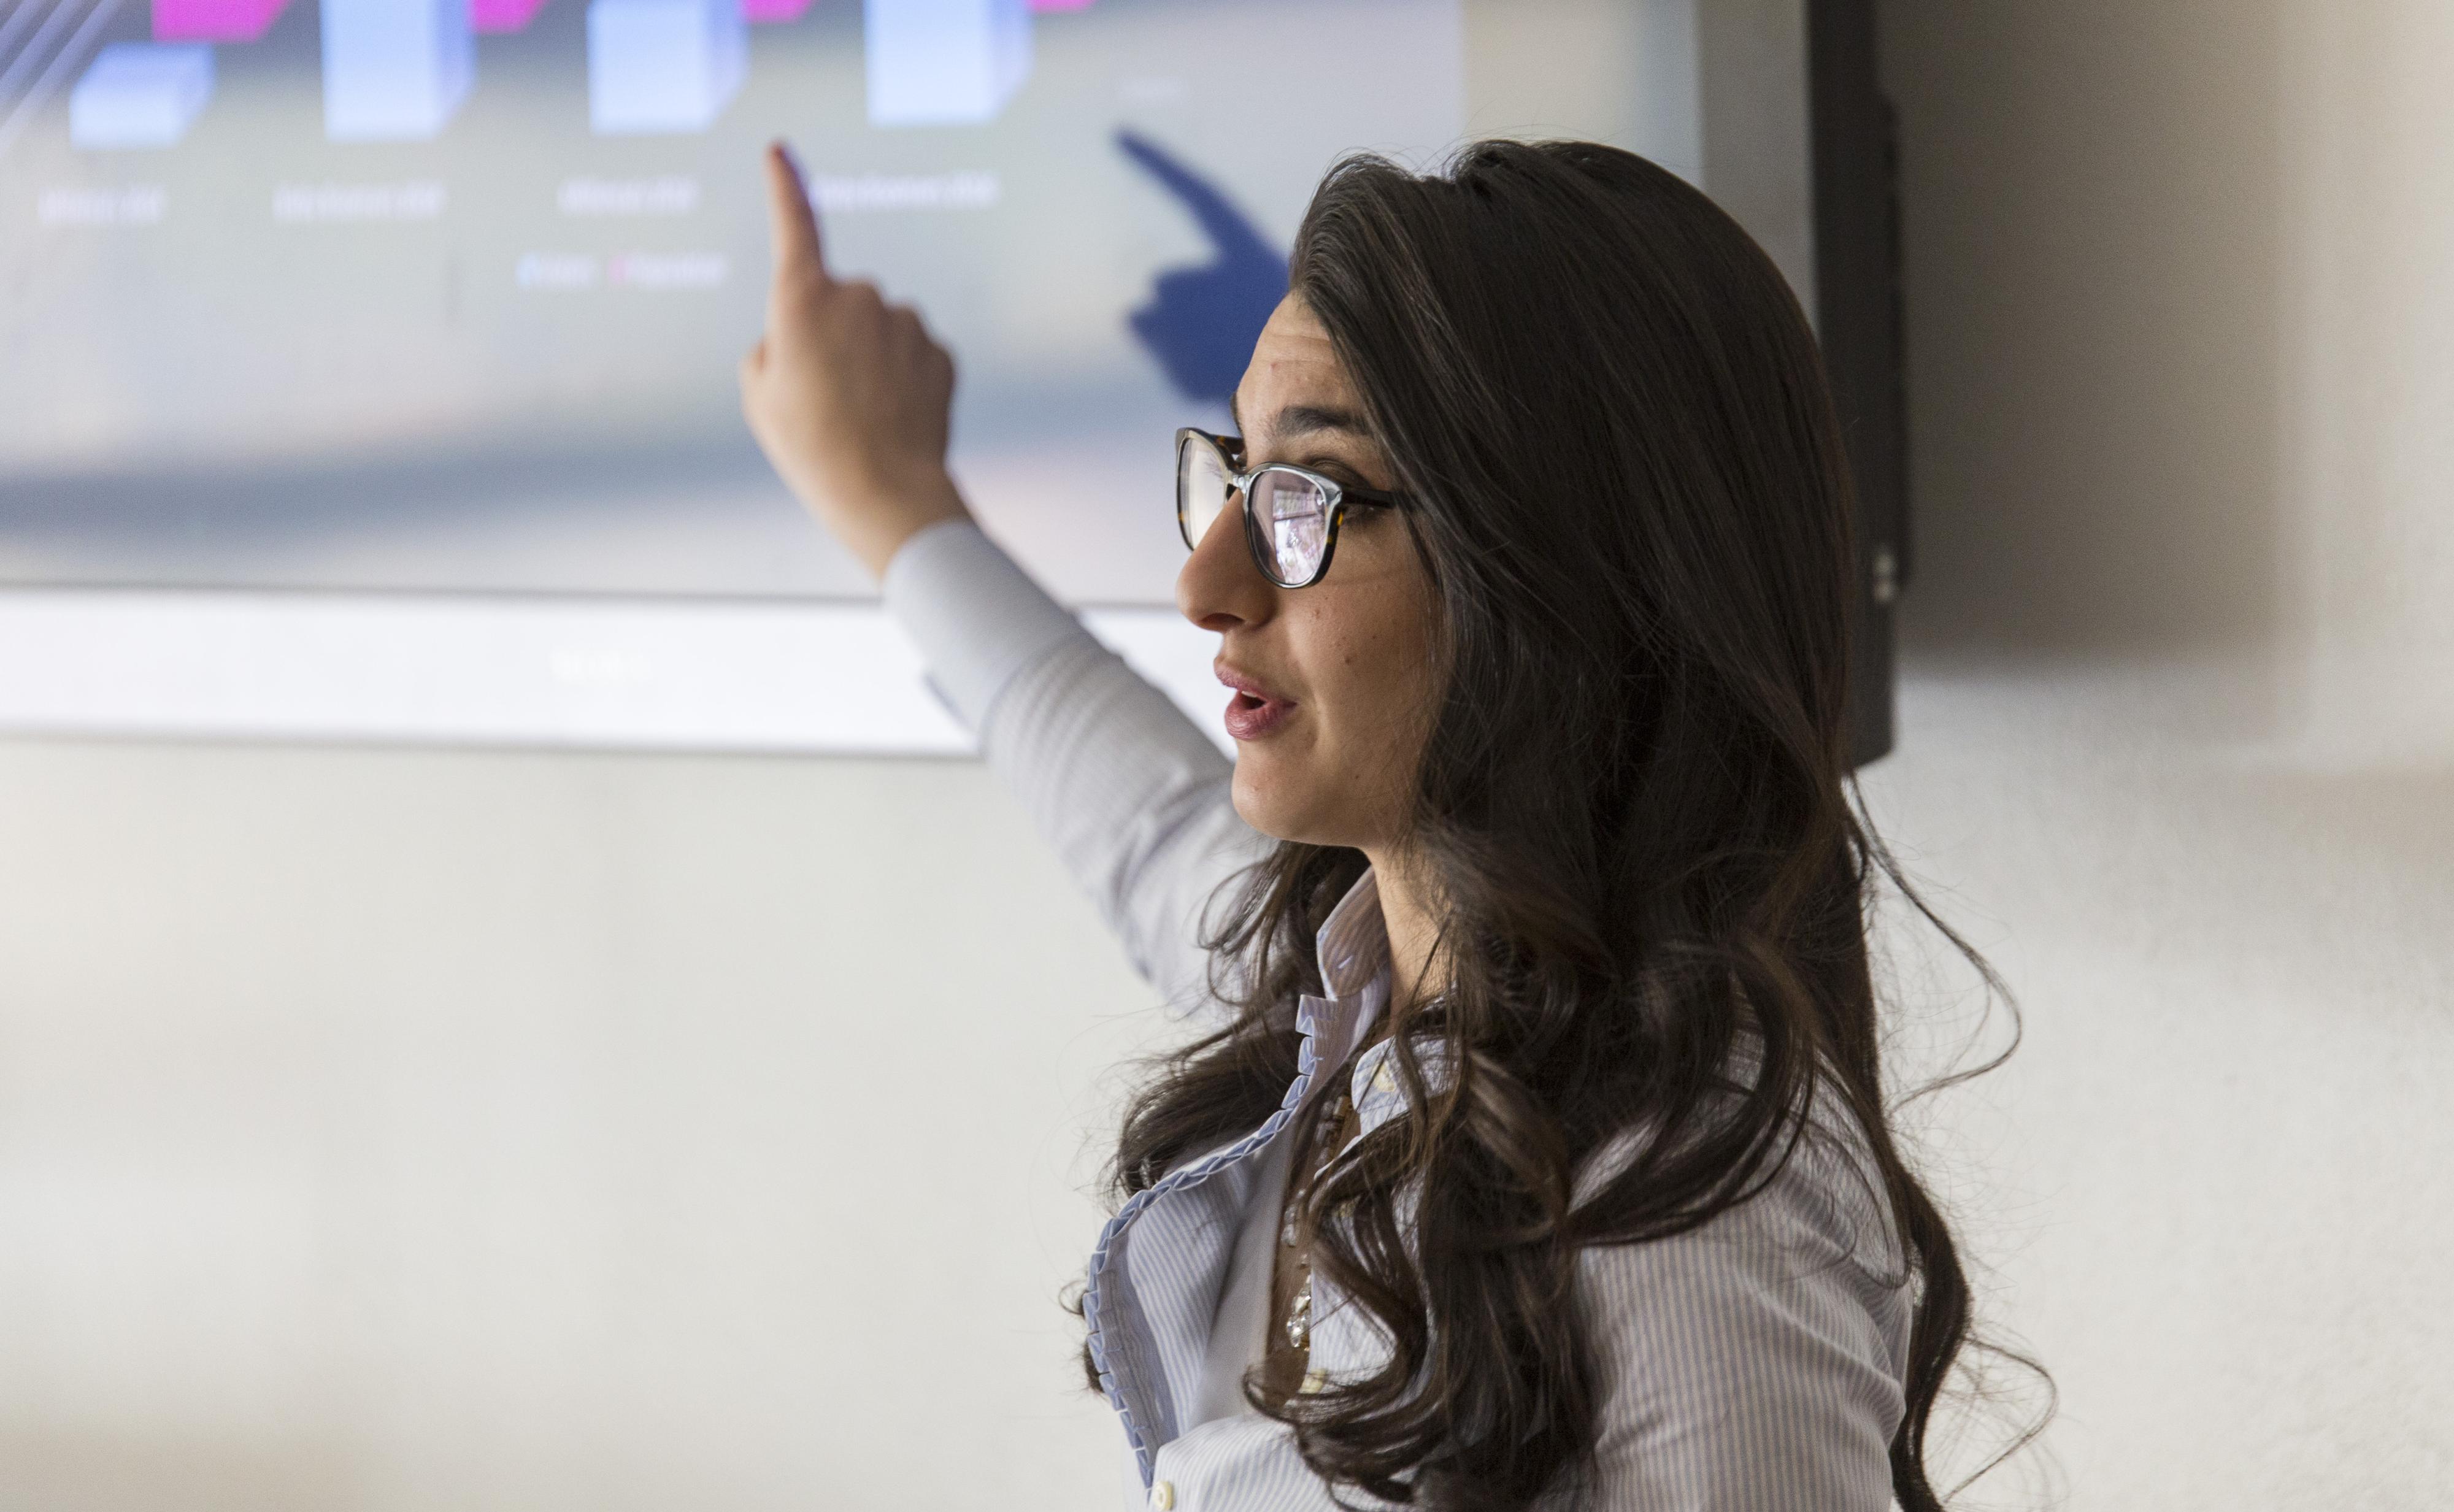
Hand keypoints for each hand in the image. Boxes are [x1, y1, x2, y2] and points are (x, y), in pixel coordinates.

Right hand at [740, 141, 969, 579]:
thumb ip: (773, 346)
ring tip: (860, 415)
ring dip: (869, 359)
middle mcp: (859, 296)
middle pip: (838, 301)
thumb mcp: (760, 396)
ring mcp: (906, 321)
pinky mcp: (940, 350)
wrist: (887, 493)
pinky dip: (902, 377)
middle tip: (823, 397)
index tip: (780, 152)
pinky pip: (912, 353)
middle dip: (830, 335)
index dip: (785, 187)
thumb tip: (803, 335)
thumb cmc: (811, 448)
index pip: (793, 225)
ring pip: (879, 328)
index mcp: (802, 299)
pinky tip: (894, 417)